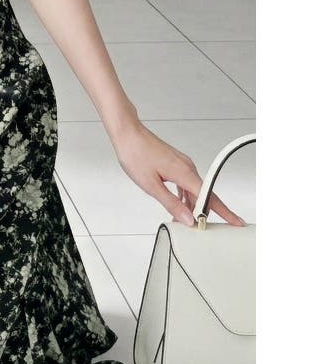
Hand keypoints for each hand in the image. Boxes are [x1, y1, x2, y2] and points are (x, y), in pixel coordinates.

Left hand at [111, 120, 246, 226]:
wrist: (128, 134)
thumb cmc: (135, 154)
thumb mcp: (151, 185)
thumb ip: (171, 204)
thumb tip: (188, 218)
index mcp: (185, 173)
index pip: (210, 198)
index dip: (224, 212)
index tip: (236, 222)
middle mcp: (188, 168)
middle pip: (204, 195)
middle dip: (206, 213)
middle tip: (205, 229)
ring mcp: (182, 164)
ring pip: (194, 190)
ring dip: (193, 205)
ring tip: (186, 221)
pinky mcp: (175, 164)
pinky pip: (186, 183)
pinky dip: (185, 196)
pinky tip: (180, 204)